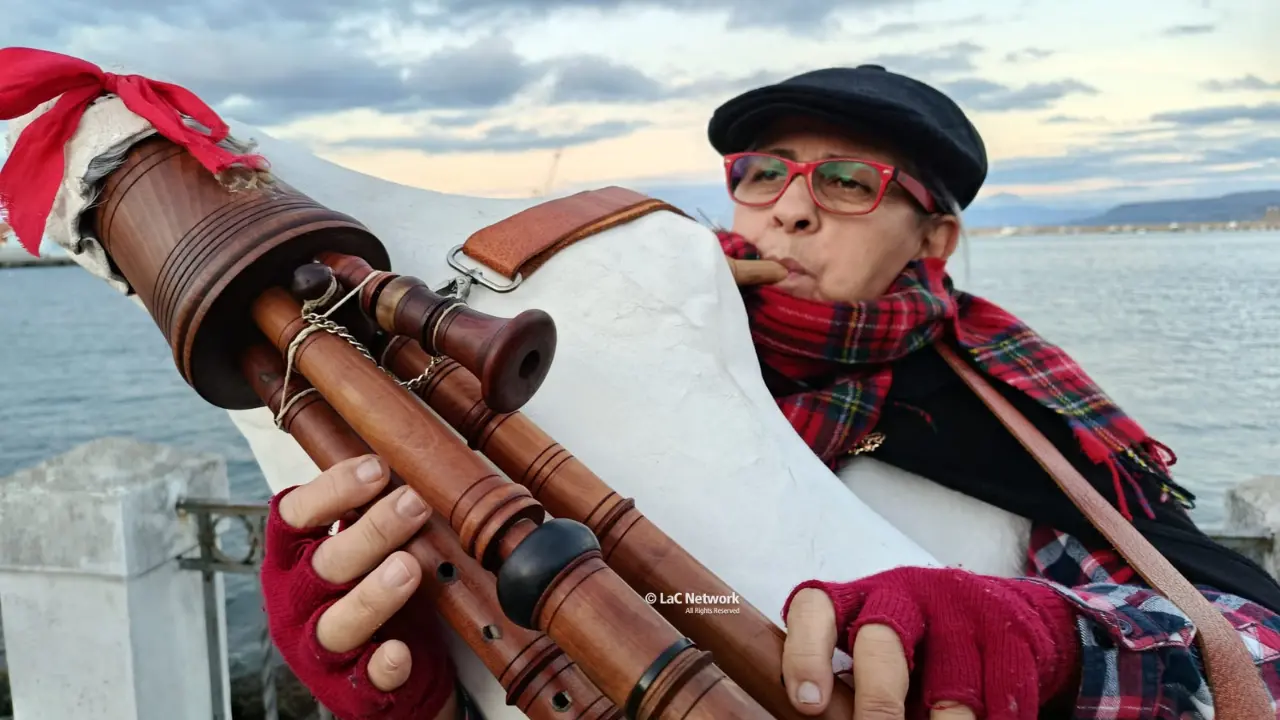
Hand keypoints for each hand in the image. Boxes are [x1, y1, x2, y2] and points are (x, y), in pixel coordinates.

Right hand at [261, 454, 456, 719]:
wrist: (386, 668)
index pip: (294, 515)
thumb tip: (406, 458)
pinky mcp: (347, 687)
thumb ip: (367, 510)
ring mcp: (317, 648)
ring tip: (408, 567)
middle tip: (413, 502)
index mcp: (291, 557)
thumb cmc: (368, 588)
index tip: (377, 466)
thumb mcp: (360, 546)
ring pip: (336, 623)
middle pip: (322, 564)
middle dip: (371, 531)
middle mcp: (295, 601)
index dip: (332, 489)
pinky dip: (380, 666)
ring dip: (372, 595)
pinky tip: (398, 653)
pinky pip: (362, 679)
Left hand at [780, 567, 1080, 719]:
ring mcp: (957, 610)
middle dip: (877, 699)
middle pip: (881, 641)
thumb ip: (847, 681)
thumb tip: (820, 715)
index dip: (806, 652)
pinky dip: (996, 719)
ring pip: (949, 679)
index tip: (807, 703)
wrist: (1010, 615)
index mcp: (857, 599)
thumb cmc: (920, 647)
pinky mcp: (1006, 631)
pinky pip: (1002, 687)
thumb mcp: (875, 653)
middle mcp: (903, 595)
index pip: (817, 608)